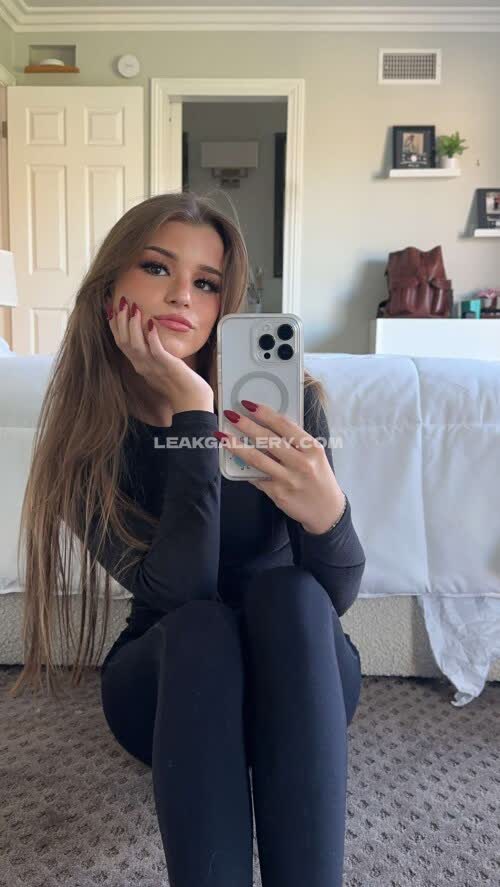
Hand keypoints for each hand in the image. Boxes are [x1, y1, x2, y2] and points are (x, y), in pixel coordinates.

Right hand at [107, 297, 213, 413]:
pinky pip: (156, 350)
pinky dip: (152, 336)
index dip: (114, 326)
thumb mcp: (162, 367)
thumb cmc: (180, 385)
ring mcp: (154, 367)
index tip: (111, 309)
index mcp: (140, 366)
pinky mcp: (167, 366)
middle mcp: (143, 366)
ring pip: (135, 345)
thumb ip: (154, 355)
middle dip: (120, 321)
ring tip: (133, 307)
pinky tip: (151, 323)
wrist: (192, 402)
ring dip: (133, 325)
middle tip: (121, 301)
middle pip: (124, 342)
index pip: (121, 343)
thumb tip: (151, 338)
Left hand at [219, 401, 345, 533]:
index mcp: (311, 447)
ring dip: (236, 445)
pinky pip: (256, 477)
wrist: (327, 510)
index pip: (284, 425)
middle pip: (268, 439)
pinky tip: (234, 459)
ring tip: (222, 435)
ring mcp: (288, 479)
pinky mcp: (278, 494)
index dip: (264, 413)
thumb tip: (265, 425)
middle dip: (246, 425)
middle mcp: (301, 462)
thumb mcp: (314, 455)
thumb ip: (295, 441)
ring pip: (257, 458)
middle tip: (230, 415)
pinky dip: (244, 468)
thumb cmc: (318, 477)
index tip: (248, 404)